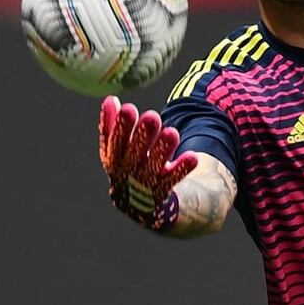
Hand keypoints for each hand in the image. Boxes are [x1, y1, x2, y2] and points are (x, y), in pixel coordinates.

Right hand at [98, 96, 197, 230]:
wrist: (139, 204)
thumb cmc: (129, 165)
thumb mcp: (117, 148)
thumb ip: (112, 125)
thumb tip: (110, 100)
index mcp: (113, 159)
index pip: (115, 141)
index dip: (121, 126)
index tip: (129, 108)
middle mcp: (128, 171)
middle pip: (135, 152)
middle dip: (143, 135)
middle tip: (152, 117)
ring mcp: (145, 182)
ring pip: (155, 164)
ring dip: (163, 149)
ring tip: (172, 132)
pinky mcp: (163, 190)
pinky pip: (173, 178)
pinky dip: (182, 168)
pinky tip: (193, 156)